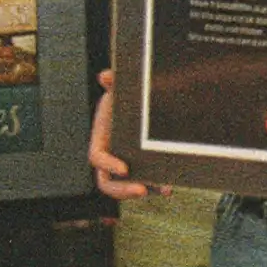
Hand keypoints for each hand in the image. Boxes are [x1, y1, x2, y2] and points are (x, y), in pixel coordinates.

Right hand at [88, 69, 168, 200]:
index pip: (96, 157)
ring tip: (164, 189)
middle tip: (140, 190)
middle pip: (107, 183)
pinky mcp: (140, 169)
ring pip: (128, 187)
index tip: (124, 169)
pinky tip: (170, 187)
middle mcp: (109, 158)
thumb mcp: (119, 88)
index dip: (108, 165)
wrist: (139, 105)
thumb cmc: (124, 96)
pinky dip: (156, 187)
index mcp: (99, 140)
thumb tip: (105, 76)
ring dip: (146, 190)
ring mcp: (124, 166)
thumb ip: (113, 81)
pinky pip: (145, 183)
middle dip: (122, 190)